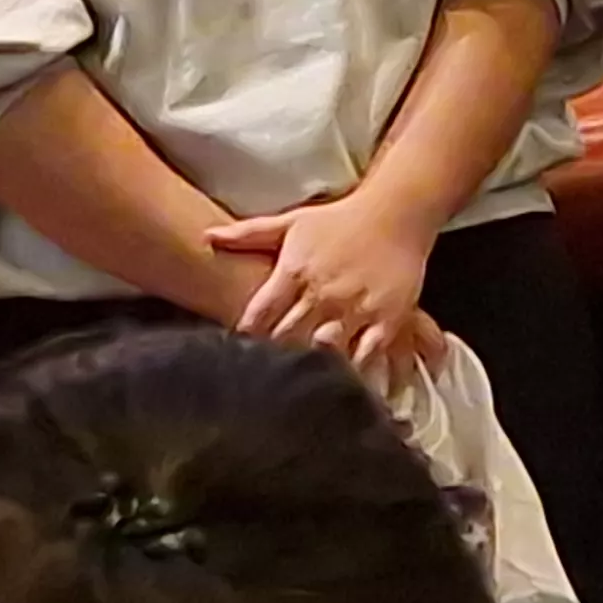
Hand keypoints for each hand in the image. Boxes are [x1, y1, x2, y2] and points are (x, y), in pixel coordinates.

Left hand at [206, 193, 437, 368]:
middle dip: (273, 358)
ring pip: (324, 349)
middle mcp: (321, 292)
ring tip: (299, 389)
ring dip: (311, 368)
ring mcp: (354, 307)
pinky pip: (365, 354)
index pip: (259, 314)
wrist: (395, 212)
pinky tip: (344, 386)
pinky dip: (354, 371)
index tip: (237, 354)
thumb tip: (207, 237)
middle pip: (286, 338)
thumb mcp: (292, 222)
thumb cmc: (339, 220)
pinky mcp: (385, 318)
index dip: (245, 337)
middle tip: (262, 381)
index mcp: (294, 271)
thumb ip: (249, 234)